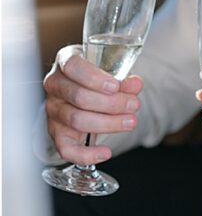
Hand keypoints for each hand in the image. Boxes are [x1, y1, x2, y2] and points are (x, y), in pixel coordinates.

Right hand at [42, 45, 142, 164]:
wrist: (88, 92)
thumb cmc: (100, 78)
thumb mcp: (113, 73)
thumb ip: (124, 79)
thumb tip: (135, 84)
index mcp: (67, 61)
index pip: (73, 67)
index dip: (94, 78)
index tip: (115, 86)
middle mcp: (55, 85)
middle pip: (79, 97)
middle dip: (111, 103)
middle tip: (134, 105)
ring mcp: (53, 109)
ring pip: (77, 120)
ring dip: (108, 123)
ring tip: (130, 121)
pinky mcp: (56, 132)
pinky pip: (66, 148)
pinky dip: (86, 154)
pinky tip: (105, 152)